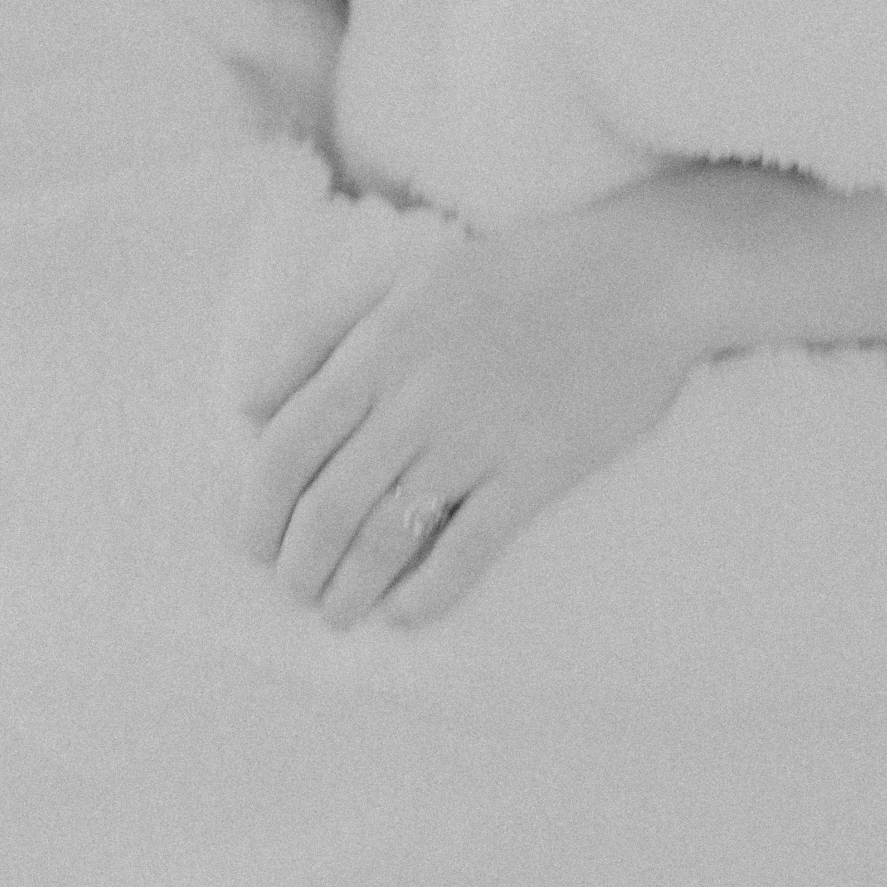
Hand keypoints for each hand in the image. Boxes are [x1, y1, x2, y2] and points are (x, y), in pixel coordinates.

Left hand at [233, 201, 702, 628]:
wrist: (640, 276)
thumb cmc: (517, 274)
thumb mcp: (405, 278)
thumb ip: (317, 330)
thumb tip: (246, 402)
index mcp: (379, 344)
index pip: (286, 443)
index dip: (254, 505)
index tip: (249, 540)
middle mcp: (417, 394)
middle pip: (327, 501)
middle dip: (294, 561)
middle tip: (289, 586)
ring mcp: (478, 435)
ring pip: (385, 533)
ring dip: (347, 586)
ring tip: (334, 610)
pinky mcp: (538, 469)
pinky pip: (469, 548)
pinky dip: (428, 592)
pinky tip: (405, 613)